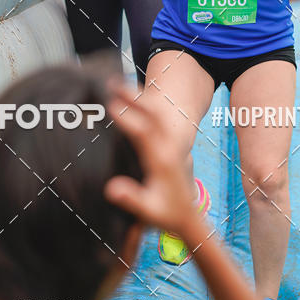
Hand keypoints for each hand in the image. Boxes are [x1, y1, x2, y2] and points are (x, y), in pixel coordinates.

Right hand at [104, 83, 200, 234]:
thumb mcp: (148, 211)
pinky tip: (131, 97)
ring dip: (138, 97)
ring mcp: (169, 144)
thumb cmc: (167, 215)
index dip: (129, 118)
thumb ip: (131, 199)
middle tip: (111, 82)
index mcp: (161, 160)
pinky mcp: (167, 145)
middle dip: (133, 97)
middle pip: (151, 115)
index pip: (144, 134)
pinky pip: (156, 118)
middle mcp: (167, 147)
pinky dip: (144, 104)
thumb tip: (111, 189)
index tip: (111, 105)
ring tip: (118, 82)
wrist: (189, 218)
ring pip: (155, 113)